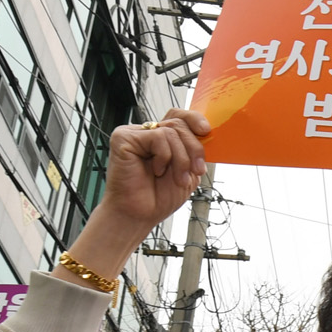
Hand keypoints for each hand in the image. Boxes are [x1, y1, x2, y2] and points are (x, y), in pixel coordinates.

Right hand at [100, 110, 208, 232]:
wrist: (139, 215)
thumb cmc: (159, 197)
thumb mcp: (188, 171)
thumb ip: (195, 152)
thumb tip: (208, 133)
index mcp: (161, 138)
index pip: (178, 117)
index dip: (194, 119)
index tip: (206, 130)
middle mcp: (146, 133)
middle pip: (178, 123)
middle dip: (194, 148)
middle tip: (198, 170)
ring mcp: (133, 134)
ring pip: (171, 131)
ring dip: (181, 159)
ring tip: (177, 179)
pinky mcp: (123, 138)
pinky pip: (157, 136)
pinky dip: (164, 157)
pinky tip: (155, 171)